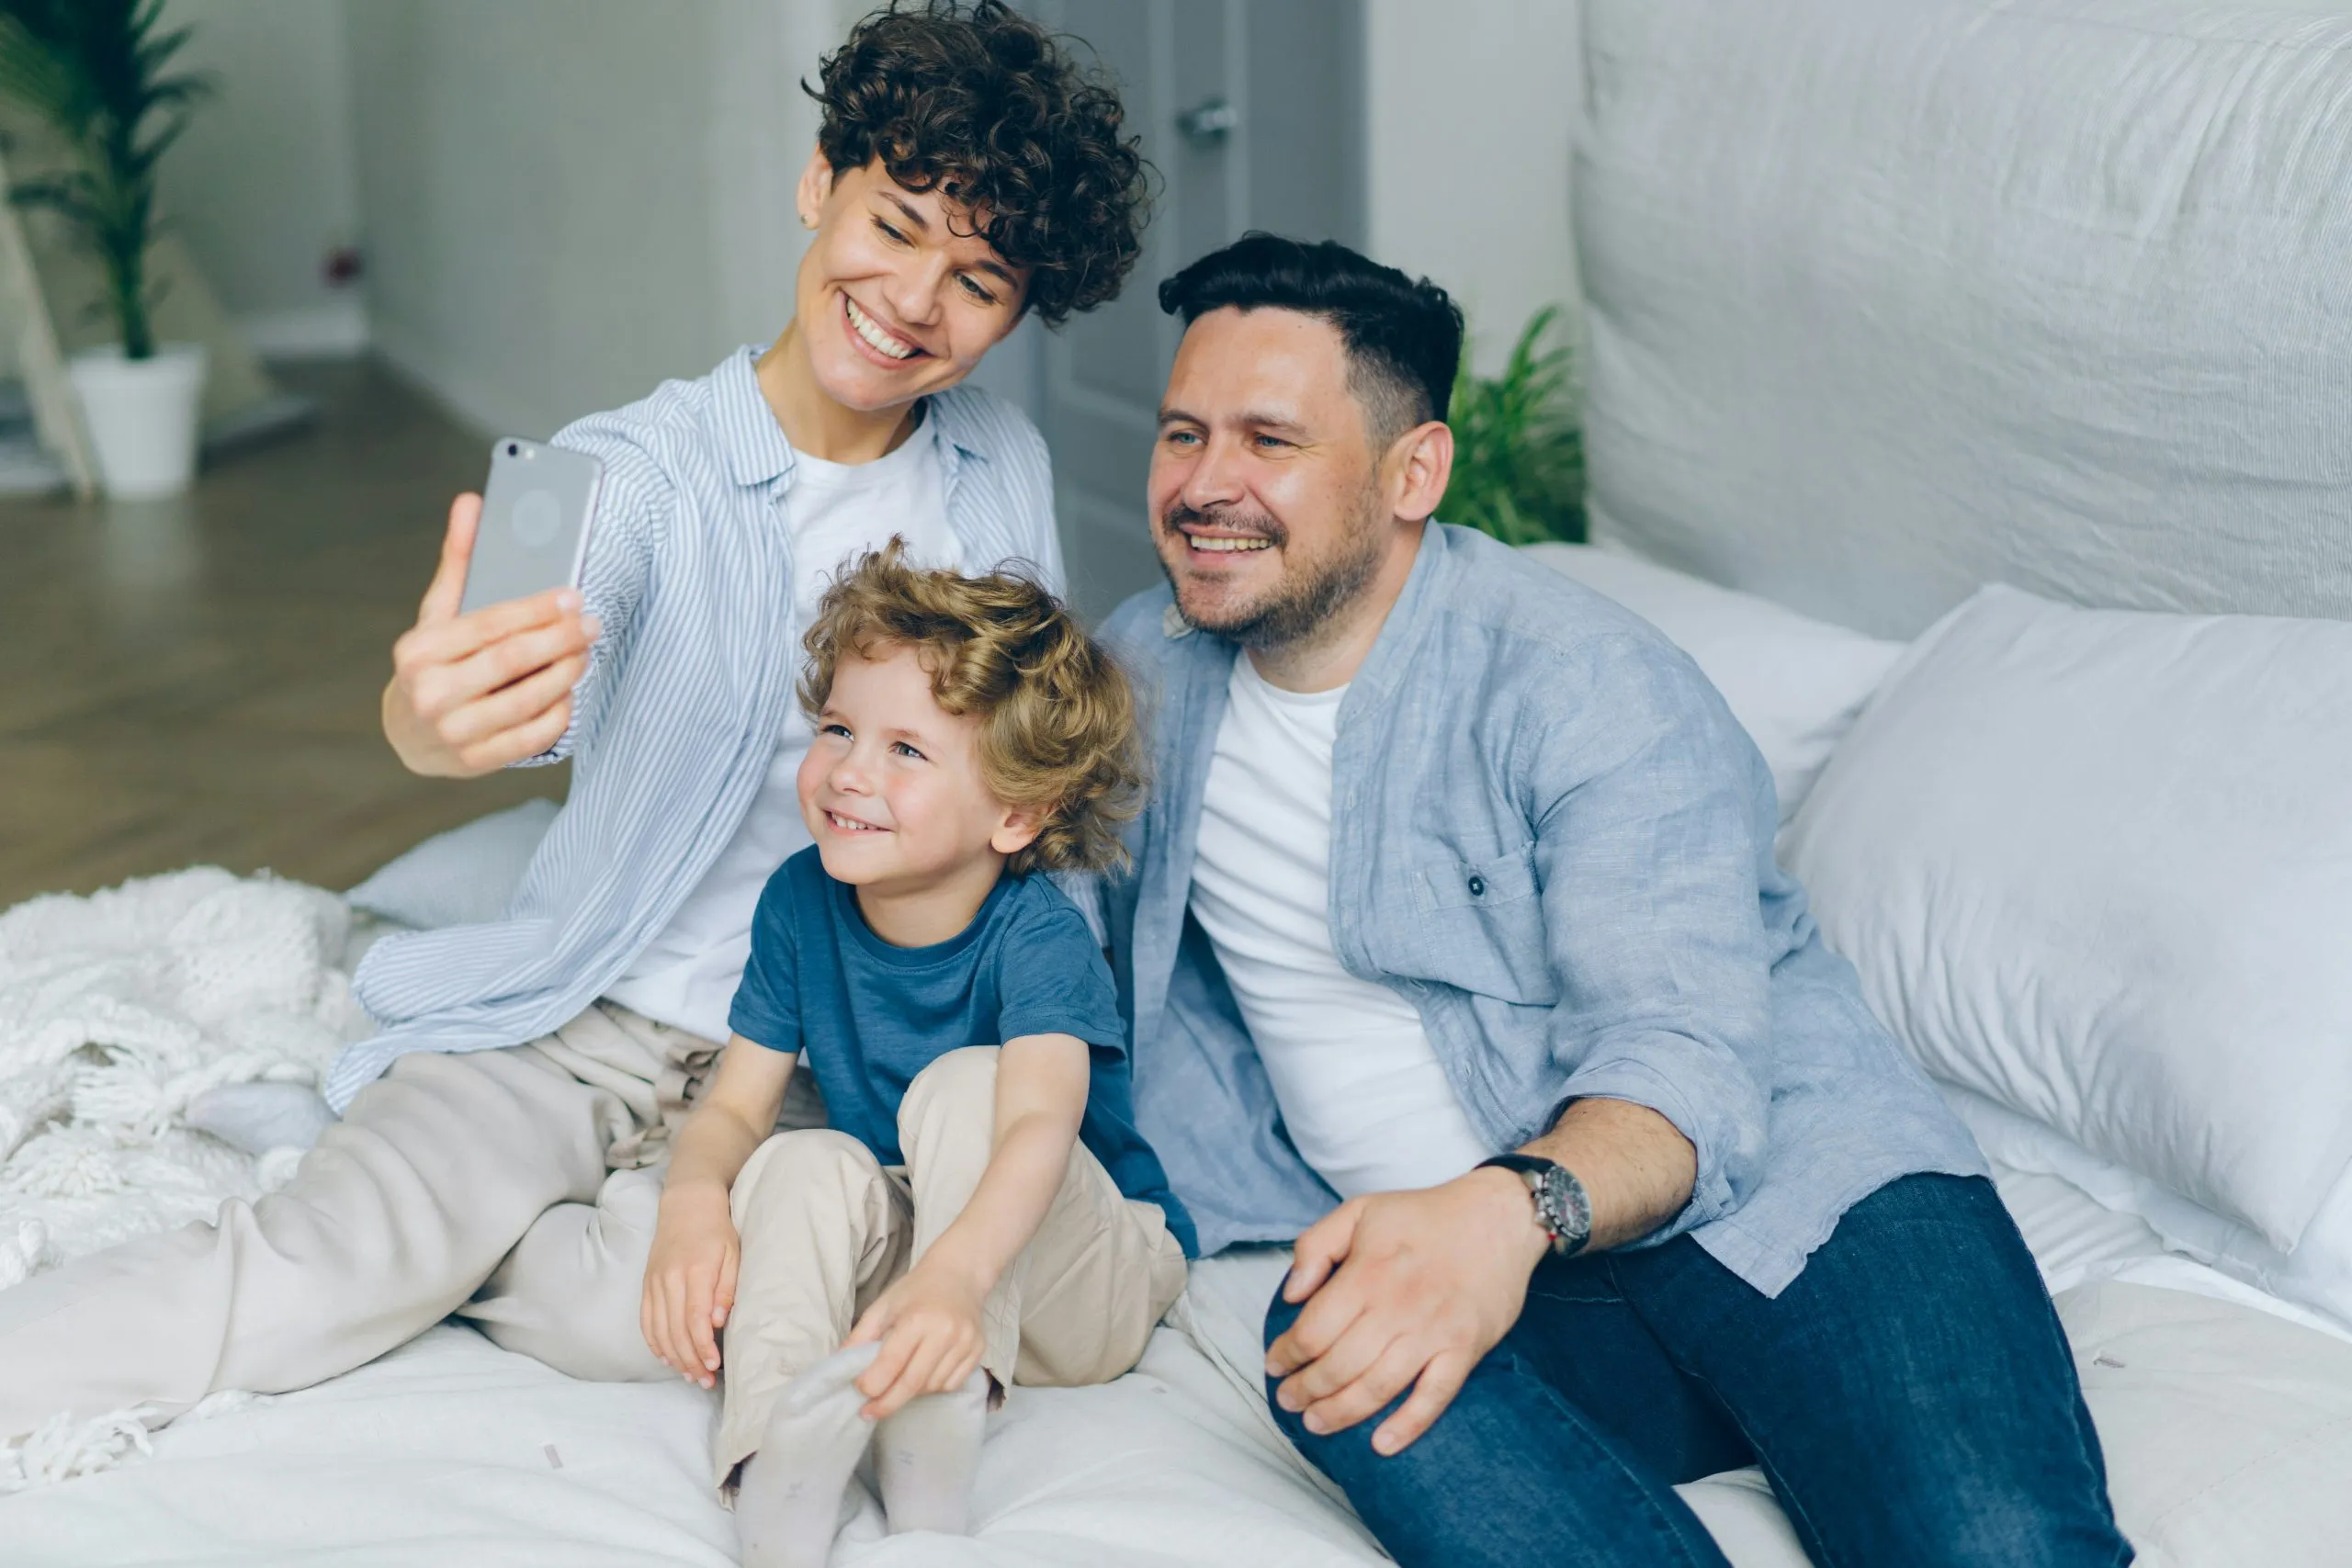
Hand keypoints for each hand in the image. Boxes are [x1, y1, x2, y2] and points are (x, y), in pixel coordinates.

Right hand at [382, 493, 599, 776]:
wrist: (408, 734)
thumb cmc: (433, 664)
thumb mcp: (438, 613)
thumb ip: (460, 560)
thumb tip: (472, 501)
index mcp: (419, 651)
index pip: (489, 625)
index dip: (537, 609)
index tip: (573, 596)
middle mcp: (430, 693)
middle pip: (512, 661)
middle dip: (560, 639)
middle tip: (591, 624)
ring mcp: (452, 732)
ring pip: (527, 700)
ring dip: (566, 675)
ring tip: (585, 654)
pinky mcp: (475, 761)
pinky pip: (531, 737)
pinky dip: (557, 714)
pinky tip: (569, 693)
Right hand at [641, 1184, 739, 1388]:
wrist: (686, 1204)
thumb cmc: (717, 1229)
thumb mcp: (733, 1253)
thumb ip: (726, 1288)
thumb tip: (717, 1322)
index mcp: (694, 1270)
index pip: (694, 1318)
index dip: (702, 1346)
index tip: (713, 1365)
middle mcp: (669, 1278)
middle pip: (675, 1330)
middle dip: (690, 1360)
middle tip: (705, 1380)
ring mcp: (654, 1282)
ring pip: (659, 1330)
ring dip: (674, 1357)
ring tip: (690, 1375)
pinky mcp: (646, 1284)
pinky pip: (646, 1320)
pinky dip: (654, 1342)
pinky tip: (667, 1358)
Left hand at [845, 1257, 989, 1419]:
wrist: (959, 1274)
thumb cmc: (916, 1290)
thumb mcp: (883, 1306)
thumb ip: (860, 1337)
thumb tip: (840, 1367)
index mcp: (917, 1318)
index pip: (891, 1363)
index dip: (871, 1384)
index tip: (859, 1391)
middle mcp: (945, 1333)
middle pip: (912, 1383)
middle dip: (887, 1403)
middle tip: (869, 1413)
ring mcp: (965, 1343)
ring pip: (932, 1387)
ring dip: (910, 1393)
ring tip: (899, 1382)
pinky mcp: (978, 1351)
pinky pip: (952, 1384)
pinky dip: (933, 1387)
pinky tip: (924, 1375)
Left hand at [1265, 1168, 1550, 1455]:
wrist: (1497, 1217)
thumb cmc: (1423, 1215)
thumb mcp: (1360, 1210)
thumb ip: (1315, 1246)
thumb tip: (1292, 1294)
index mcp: (1367, 1273)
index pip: (1314, 1330)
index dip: (1288, 1354)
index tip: (1276, 1365)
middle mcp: (1397, 1307)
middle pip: (1339, 1365)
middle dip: (1306, 1390)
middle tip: (1291, 1401)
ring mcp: (1433, 1332)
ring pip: (1378, 1387)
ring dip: (1342, 1412)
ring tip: (1318, 1423)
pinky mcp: (1465, 1350)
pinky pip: (1435, 1396)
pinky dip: (1409, 1425)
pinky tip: (1383, 1444)